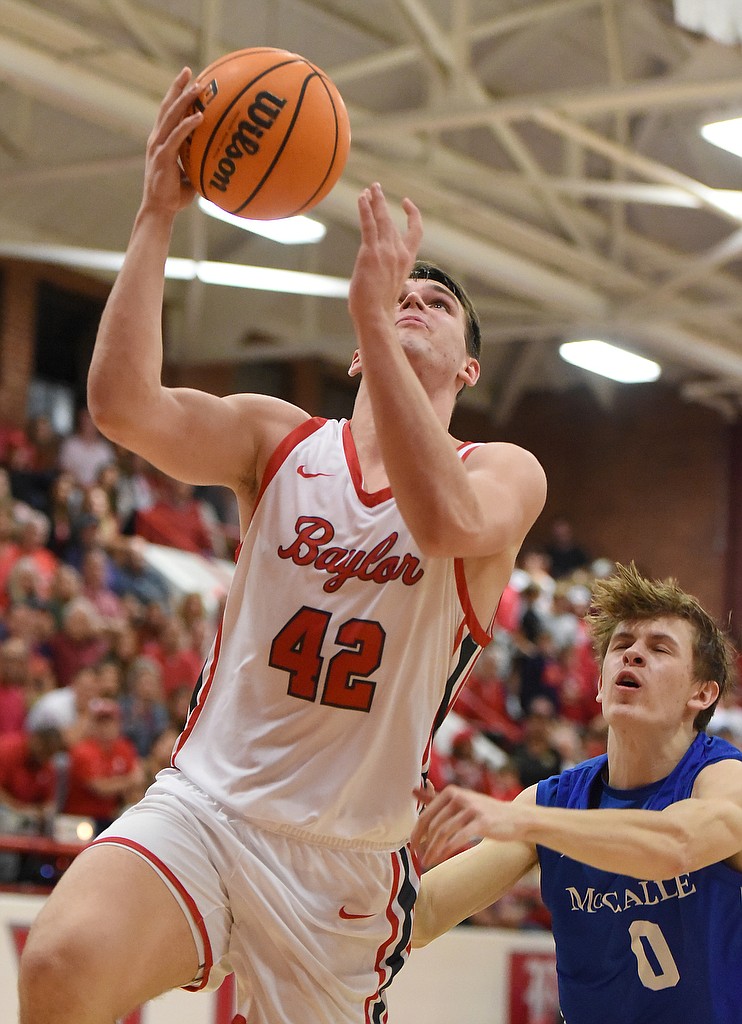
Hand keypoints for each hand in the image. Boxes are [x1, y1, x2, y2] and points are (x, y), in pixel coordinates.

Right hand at [141, 68, 203, 215]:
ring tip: (198, 86)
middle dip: (177, 87)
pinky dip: (188, 125)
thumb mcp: (189, 175)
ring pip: (171, 116)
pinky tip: (200, 116)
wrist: (160, 210)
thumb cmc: (174, 196)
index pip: (168, 112)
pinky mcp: (163, 157)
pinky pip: (177, 136)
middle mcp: (157, 139)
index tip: (187, 79)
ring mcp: (158, 146)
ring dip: (184, 99)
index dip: (176, 94)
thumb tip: (218, 162)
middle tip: (189, 70)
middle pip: (167, 106)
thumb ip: (199, 163)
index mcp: (161, 141)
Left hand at [348, 182, 422, 328]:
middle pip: (392, 221)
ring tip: (369, 188)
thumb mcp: (389, 286)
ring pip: (381, 218)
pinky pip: (368, 224)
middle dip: (382, 203)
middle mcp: (399, 253)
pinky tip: (362, 198)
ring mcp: (386, 252)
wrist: (375, 316)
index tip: (406, 202)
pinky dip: (365, 209)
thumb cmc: (378, 309)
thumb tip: (378, 274)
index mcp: (407, 261)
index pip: (416, 232)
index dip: (412, 215)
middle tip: (375, 188)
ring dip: (374, 201)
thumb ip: (387, 272)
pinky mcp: (370, 252)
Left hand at [412, 784, 522, 868]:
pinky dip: (446, 850)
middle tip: (420, 858)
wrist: (515, 817)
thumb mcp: (459, 800)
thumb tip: (413, 791)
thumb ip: (436, 797)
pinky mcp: (482, 822)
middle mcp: (459, 797)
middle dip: (423, 844)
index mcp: (450, 792)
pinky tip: (441, 858)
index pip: (425, 815)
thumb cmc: (483, 810)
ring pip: (443, 832)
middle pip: (432, 825)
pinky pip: (458, 838)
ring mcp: (471, 809)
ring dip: (432, 850)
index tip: (413, 847)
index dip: (416, 833)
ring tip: (428, 861)